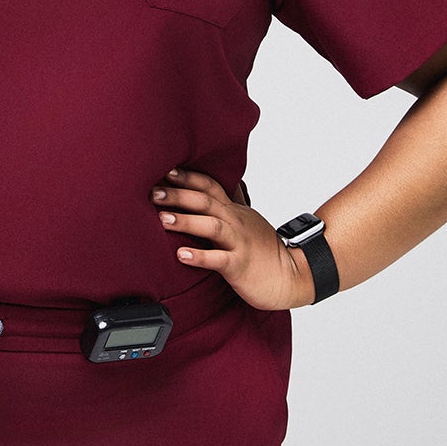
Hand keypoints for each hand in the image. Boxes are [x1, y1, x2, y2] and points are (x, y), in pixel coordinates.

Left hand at [151, 167, 315, 310]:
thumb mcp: (248, 220)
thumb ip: (232, 203)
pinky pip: (219, 259)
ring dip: (186, 221)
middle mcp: (236, 222)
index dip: (188, 177)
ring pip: (211, 227)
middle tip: (153, 192)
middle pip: (206, 202)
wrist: (293, 275)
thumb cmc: (266, 250)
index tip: (166, 170)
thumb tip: (224, 185)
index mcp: (235, 211)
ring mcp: (239, 243)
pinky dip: (200, 257)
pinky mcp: (240, 266)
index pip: (210, 186)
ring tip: (162, 219)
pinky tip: (181, 255)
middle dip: (178, 195)